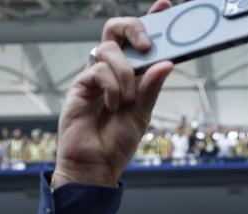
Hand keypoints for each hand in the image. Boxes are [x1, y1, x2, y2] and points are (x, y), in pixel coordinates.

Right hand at [53, 0, 173, 187]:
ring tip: (127, 99)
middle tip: (146, 45)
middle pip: (116, 29)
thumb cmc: (118, 141)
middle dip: (133, 27)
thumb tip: (167, 63)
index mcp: (132, 73)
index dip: (151, 19)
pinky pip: (98, 70)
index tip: (165, 5)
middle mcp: (113, 69)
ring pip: (109, 49)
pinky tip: (113, 105)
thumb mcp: (143, 113)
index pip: (140, 39)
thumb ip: (152, 88)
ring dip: (125, 72)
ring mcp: (95, 74)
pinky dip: (112, 86)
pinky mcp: (81, 84)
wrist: (96, 164)